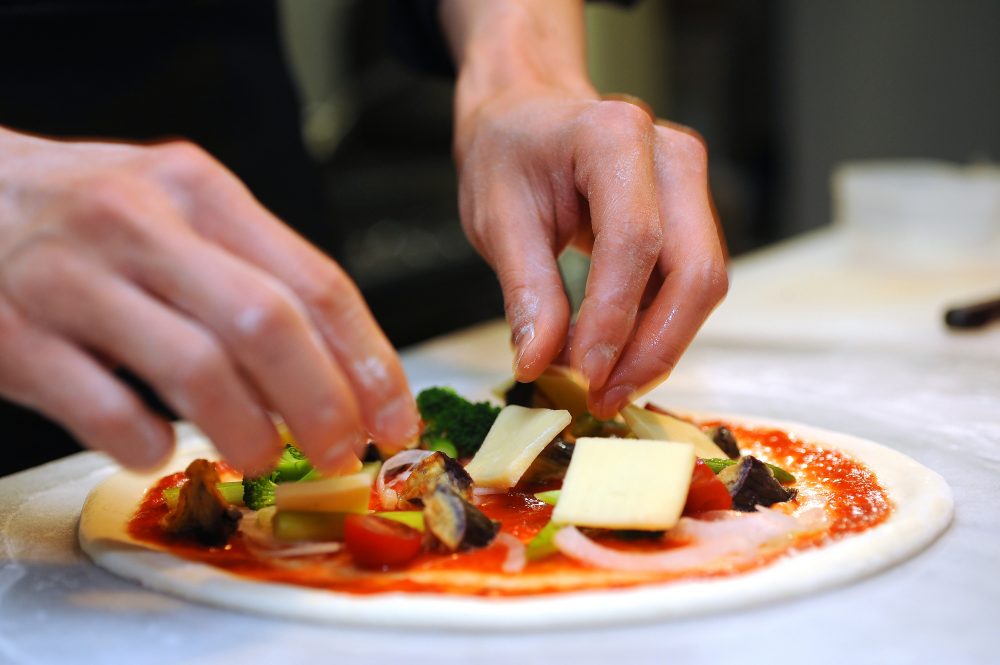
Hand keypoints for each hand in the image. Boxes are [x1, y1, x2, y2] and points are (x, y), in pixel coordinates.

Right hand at [0, 128, 417, 471]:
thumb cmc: (83, 210)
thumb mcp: (177, 207)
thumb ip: (252, 269)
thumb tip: (340, 365)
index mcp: (200, 191)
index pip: (315, 282)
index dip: (369, 361)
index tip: (395, 416)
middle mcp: (140, 223)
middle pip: (268, 325)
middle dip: (322, 404)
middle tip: (340, 451)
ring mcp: (72, 277)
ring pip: (196, 368)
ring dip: (247, 431)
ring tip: (262, 456)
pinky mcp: (14, 334)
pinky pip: (103, 408)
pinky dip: (146, 443)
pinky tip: (159, 450)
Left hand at [443, 0, 726, 418]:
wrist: (527, 116)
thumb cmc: (507, 155)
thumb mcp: (497, 218)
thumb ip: (525, 290)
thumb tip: (541, 364)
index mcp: (616, 137)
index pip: (635, 241)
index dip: (615, 319)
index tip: (587, 376)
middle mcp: (671, 156)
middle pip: (694, 269)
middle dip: (654, 348)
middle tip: (604, 399)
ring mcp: (690, 183)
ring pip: (700, 284)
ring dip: (658, 346)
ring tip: (604, 386)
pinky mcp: (691, 214)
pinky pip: (687, 283)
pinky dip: (656, 328)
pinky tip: (616, 358)